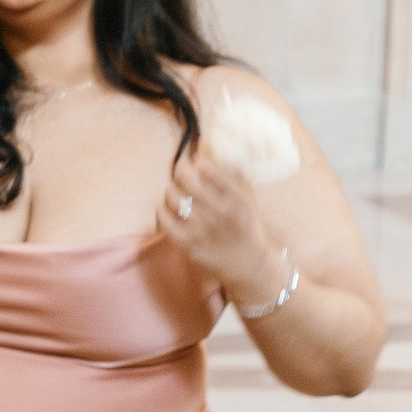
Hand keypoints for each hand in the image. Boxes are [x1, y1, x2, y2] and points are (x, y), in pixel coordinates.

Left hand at [159, 145, 287, 305]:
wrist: (249, 264)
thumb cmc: (246, 226)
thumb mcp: (246, 198)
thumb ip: (230, 173)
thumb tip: (207, 147)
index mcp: (237, 199)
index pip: (209, 168)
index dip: (197, 159)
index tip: (196, 158)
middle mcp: (220, 213)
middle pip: (187, 180)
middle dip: (180, 168)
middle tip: (180, 167)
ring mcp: (203, 230)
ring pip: (173, 197)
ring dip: (171, 188)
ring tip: (175, 188)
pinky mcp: (189, 245)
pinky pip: (165, 221)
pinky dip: (162, 210)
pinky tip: (167, 208)